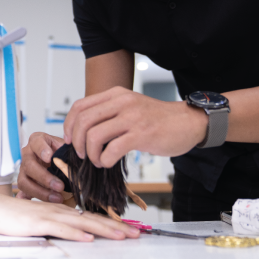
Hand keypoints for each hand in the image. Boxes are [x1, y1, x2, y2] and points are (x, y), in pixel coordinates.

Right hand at [0, 194, 139, 241]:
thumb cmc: (17, 215)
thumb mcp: (43, 219)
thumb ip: (59, 224)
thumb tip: (79, 233)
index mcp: (63, 211)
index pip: (92, 217)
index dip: (111, 224)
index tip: (129, 230)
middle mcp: (60, 211)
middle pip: (92, 220)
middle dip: (116, 227)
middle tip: (135, 233)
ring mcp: (50, 215)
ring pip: (81, 223)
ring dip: (103, 230)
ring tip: (121, 236)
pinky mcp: (39, 222)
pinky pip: (60, 228)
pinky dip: (75, 233)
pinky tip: (87, 238)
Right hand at [16, 132, 65, 202]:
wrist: (56, 159)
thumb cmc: (60, 152)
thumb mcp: (65, 147)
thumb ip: (68, 152)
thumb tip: (75, 162)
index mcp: (37, 141)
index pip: (36, 142)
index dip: (42, 149)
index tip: (49, 157)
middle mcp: (27, 154)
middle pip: (29, 165)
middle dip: (45, 177)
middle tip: (60, 186)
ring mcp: (24, 169)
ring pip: (24, 181)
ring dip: (41, 192)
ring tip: (57, 198)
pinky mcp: (25, 182)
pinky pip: (22, 192)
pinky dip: (26, 198)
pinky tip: (33, 203)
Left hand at [64, 86, 206, 166]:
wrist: (188, 122)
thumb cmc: (158, 119)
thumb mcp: (130, 107)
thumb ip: (109, 113)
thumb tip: (82, 131)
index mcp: (116, 94)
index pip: (80, 106)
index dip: (69, 125)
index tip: (69, 139)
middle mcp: (122, 102)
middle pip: (83, 121)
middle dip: (77, 142)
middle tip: (82, 154)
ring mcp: (132, 118)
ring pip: (94, 136)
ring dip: (90, 154)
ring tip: (97, 161)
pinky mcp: (141, 134)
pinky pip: (112, 149)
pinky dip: (104, 160)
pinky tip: (108, 163)